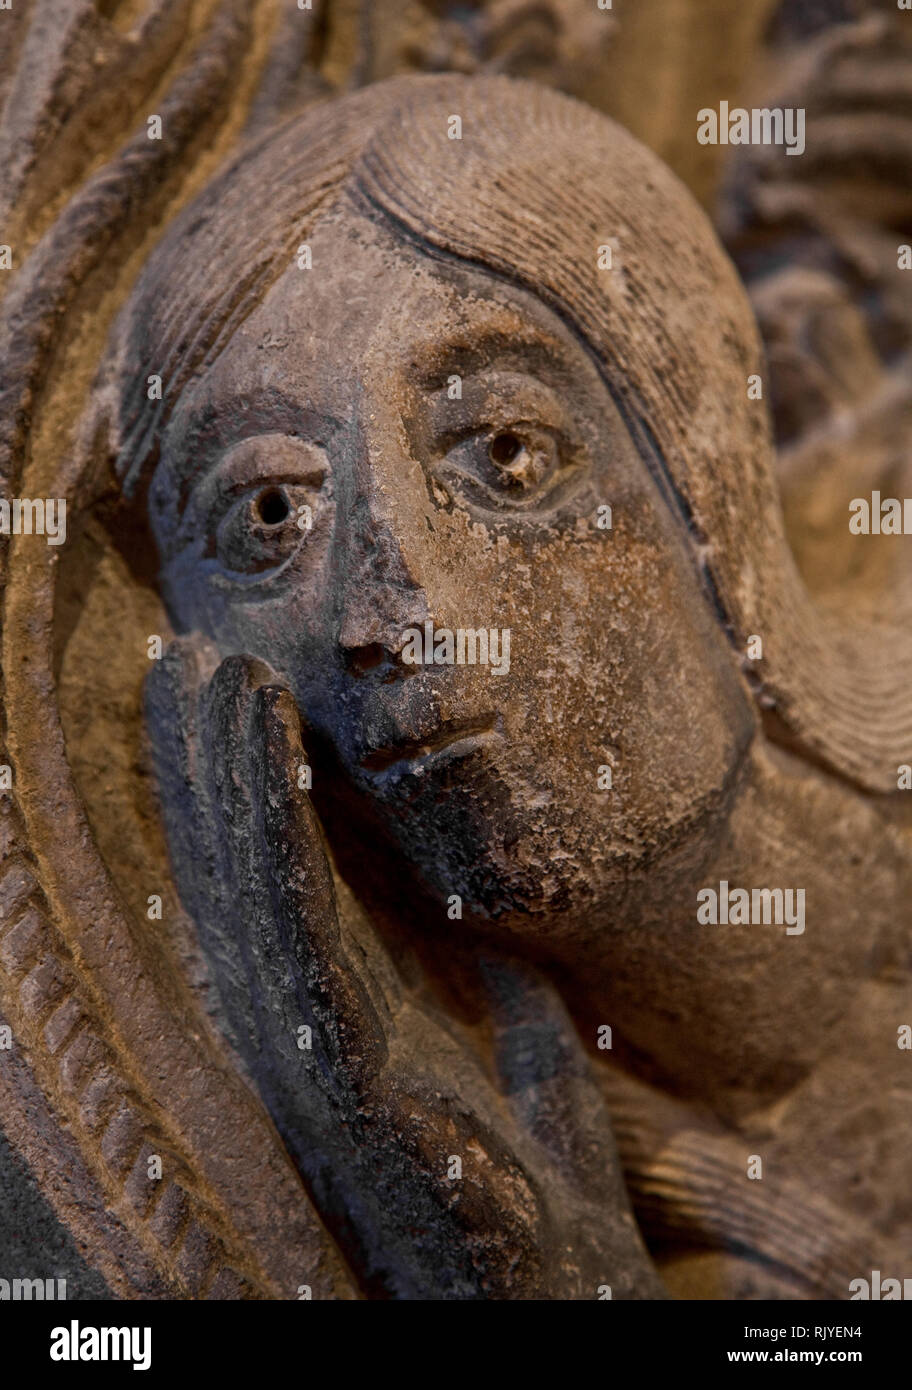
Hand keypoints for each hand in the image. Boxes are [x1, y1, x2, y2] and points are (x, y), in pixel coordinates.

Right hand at [145, 639, 664, 1298]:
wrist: (562, 1294)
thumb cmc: (540, 1178)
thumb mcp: (513, 1034)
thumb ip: (483, 963)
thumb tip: (469, 886)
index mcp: (358, 1014)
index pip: (292, 885)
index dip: (255, 788)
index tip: (233, 688)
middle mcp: (322, 1034)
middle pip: (253, 882)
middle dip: (214, 770)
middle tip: (187, 659)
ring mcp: (329, 1067)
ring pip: (259, 905)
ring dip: (227, 788)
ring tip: (208, 680)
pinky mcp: (363, 1102)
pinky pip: (308, 959)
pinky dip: (274, 857)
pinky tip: (269, 769)